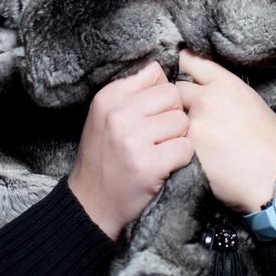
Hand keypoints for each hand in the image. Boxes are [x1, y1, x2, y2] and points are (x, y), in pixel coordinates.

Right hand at [68, 61, 192, 239]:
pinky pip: (186, 148)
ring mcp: (134, 139)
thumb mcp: (104, 116)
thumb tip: (166, 74)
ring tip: (159, 149)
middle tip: (159, 134)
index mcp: (108, 97)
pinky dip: (181, 158)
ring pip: (182, 121)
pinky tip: (164, 164)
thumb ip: (130, 94)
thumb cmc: (103, 156)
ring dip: (178, 137)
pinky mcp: (149, 164)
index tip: (152, 111)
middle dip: (172, 114)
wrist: (90, 202)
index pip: (153, 72)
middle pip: (172, 95)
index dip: (160, 91)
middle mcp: (119, 114)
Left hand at [175, 50, 275, 213]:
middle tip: (189, 115)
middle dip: (179, 101)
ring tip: (201, 143)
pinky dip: (181, 149)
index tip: (182, 74)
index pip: (190, 62)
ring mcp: (195, 126)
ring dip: (179, 127)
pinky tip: (201, 158)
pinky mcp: (188, 152)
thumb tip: (203, 91)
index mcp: (227, 85)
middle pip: (175, 90)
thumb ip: (225, 93)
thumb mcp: (253, 104)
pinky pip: (176, 144)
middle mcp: (208, 100)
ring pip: (173, 120)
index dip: (184, 69)